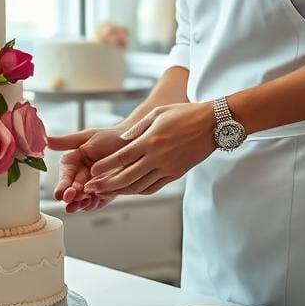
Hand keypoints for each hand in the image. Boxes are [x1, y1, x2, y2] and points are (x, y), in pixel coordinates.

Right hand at [47, 128, 128, 212]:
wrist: (132, 142)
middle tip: (72, 198)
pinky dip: (94, 204)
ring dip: (80, 203)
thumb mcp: (87, 137)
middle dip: (71, 197)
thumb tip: (46, 140)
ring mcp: (94, 186)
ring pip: (83, 200)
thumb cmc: (110, 137)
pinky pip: (98, 202)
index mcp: (73, 165)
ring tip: (82, 202)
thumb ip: (66, 142)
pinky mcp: (106, 193)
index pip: (65, 178)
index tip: (61, 192)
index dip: (62, 186)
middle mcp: (81, 178)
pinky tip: (92, 204)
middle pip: (72, 192)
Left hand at [84, 102, 214, 196]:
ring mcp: (168, 168)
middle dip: (107, 184)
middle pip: (127, 177)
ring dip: (121, 191)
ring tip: (106, 192)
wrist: (212, 124)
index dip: (105, 166)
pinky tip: (130, 190)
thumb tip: (123, 141)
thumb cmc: (185, 114)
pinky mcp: (176, 174)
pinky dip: (140, 190)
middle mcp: (158, 157)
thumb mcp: (158, 113)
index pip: (122, 157)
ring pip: (140, 186)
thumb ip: (138, 128)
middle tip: (92, 188)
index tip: (92, 172)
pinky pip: (154, 187)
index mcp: (151, 140)